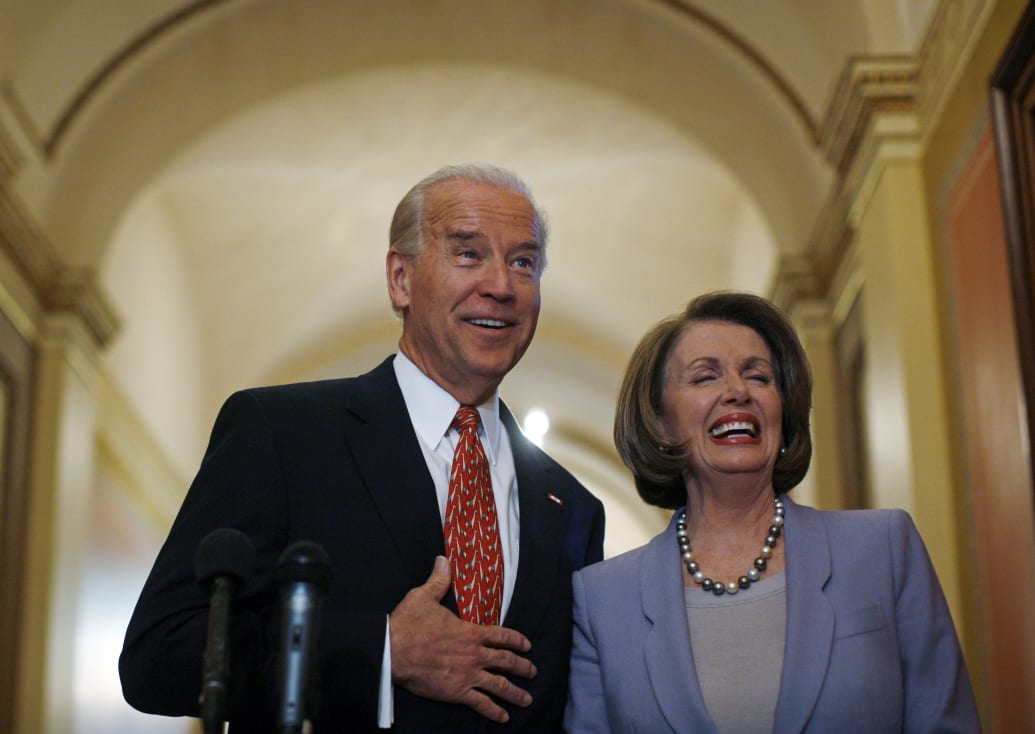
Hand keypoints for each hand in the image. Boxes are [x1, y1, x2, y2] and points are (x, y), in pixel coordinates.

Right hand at [389, 556, 535, 722]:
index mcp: (470, 632)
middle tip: (533, 672)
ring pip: (499, 685)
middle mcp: (475, 654)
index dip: (516, 640)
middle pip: (506, 662)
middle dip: (522, 667)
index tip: (527, 646)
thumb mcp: (424, 596)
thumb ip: (439, 580)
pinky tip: (503, 717)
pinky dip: (494, 712)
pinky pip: (481, 704)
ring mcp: (468, 675)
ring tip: (527, 699)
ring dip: (516, 693)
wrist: (394, 650)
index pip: (501, 636)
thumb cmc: (409, 624)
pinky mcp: (457, 692)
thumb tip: (443, 559)